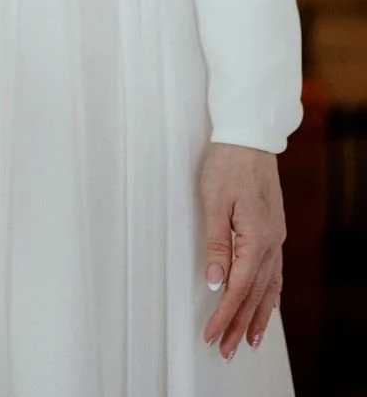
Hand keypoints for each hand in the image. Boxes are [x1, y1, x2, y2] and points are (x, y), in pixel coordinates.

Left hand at [201, 142, 284, 359]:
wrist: (250, 138)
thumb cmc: (228, 164)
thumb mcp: (215, 201)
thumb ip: (216, 243)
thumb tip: (216, 281)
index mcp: (257, 237)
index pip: (239, 287)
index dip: (225, 314)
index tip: (211, 334)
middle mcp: (272, 242)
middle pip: (255, 293)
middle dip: (239, 324)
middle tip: (226, 350)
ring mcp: (276, 237)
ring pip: (269, 285)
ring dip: (257, 314)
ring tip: (248, 340)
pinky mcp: (274, 230)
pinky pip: (275, 271)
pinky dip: (270, 294)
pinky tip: (267, 305)